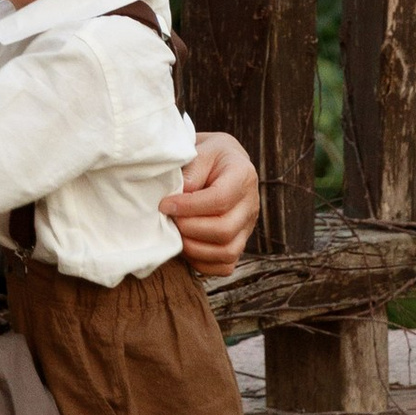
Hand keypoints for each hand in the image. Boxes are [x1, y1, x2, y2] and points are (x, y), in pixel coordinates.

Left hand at [163, 128, 260, 274]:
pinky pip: (226, 265)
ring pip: (227, 252)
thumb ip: (192, 170)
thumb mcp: (201, 149)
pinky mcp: (240, 243)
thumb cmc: (207, 155)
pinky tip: (186, 247)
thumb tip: (180, 196)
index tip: (164, 205)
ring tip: (176, 234)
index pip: (220, 199)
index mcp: (243, 175)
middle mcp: (251, 204)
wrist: (221, 162)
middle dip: (190, 229)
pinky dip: (203, 263)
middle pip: (225, 230)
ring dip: (195, 248)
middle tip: (169, 220)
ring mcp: (248, 227)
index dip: (189, 206)